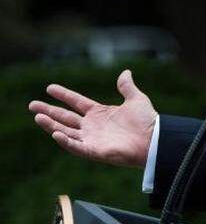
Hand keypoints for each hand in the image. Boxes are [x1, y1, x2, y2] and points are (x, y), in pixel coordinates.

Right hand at [28, 70, 157, 167]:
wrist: (155, 139)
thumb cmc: (147, 122)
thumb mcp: (136, 99)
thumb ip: (127, 87)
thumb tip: (125, 72)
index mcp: (100, 113)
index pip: (77, 102)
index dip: (64, 95)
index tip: (49, 88)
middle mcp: (93, 126)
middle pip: (65, 117)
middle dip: (48, 111)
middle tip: (32, 105)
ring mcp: (92, 139)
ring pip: (66, 132)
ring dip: (51, 125)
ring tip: (37, 116)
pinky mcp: (95, 151)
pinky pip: (77, 147)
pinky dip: (66, 141)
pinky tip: (55, 133)